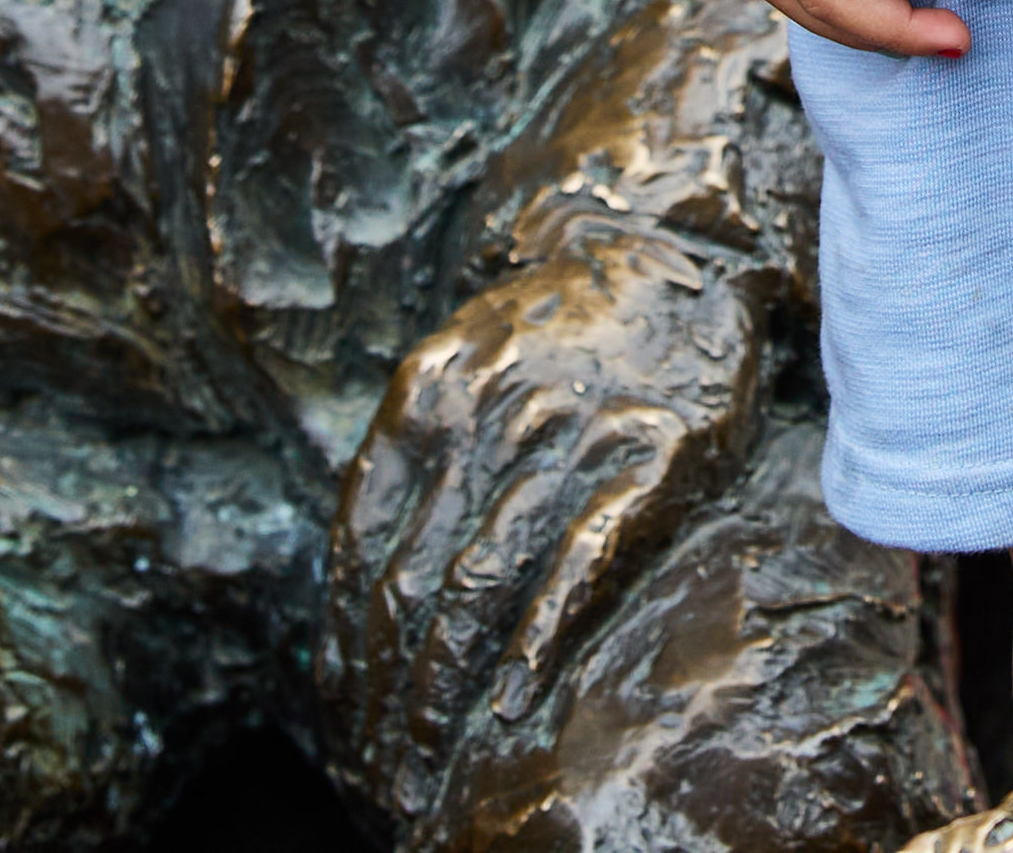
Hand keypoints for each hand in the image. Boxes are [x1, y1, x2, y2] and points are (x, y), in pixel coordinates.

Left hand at [335, 220, 755, 783]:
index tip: (340, 717)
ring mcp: (569, 432)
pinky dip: (539, 641)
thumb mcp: (462, 369)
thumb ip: (420, 462)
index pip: (359, 545)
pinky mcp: (650, 456)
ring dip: (444, 690)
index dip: (344, 643)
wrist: (672, 244)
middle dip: (387, 691)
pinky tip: (512, 704)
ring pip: (481, 584)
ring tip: (424, 763)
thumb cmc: (558, 333)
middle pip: (413, 580)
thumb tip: (361, 595)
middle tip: (377, 769)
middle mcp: (487, 409)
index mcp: (426, 390)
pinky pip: (580, 563)